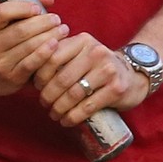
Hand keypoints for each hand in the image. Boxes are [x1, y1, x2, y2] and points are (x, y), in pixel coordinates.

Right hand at [0, 0, 68, 96]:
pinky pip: (32, 63)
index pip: (2, 12)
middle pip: (20, 30)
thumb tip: (48, 0)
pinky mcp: (11, 77)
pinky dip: (46, 53)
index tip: (37, 8)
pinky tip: (56, 45)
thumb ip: (21, 6)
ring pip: (29, 46)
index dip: (22, 7)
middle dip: (43, 23)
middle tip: (57, 19)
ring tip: (62, 30)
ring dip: (50, 36)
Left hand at [33, 33, 149, 127]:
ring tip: (54, 114)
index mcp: (83, 41)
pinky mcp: (116, 89)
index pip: (52, 57)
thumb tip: (28, 71)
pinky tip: (67, 121)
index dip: (40, 75)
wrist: (133, 75)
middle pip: (62, 78)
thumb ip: (61, 56)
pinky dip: (73, 117)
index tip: (37, 87)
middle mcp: (96, 52)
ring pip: (73, 94)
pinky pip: (87, 106)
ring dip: (59, 108)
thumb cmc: (98, 67)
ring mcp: (108, 70)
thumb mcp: (82, 53)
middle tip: (44, 104)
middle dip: (48, 95)